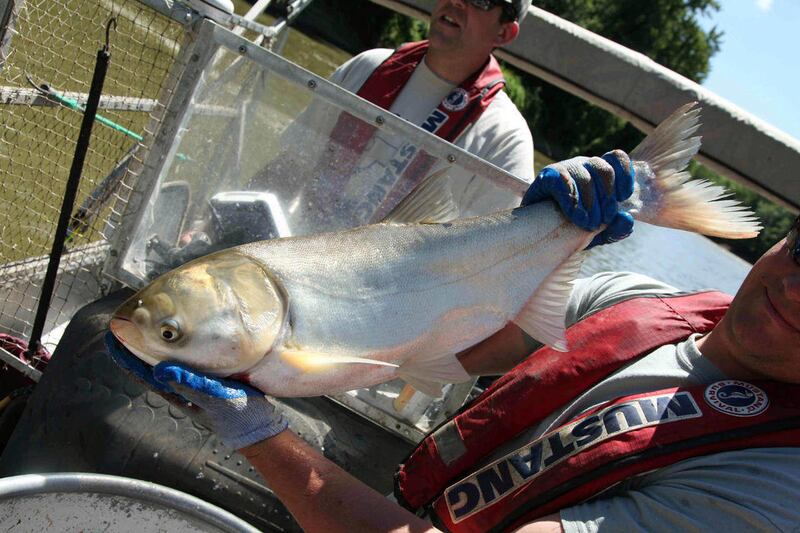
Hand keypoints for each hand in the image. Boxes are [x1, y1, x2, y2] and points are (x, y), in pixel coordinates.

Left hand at [105, 332, 287, 448]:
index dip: (126, 356)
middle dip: (136, 346)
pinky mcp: (211, 379)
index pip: (144, 372)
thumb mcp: (216, 400)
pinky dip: (178, 348)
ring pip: (167, 362)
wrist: (260, 429)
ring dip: (154, 345)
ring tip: (146, 326)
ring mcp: (195, 384)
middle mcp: (182, 387)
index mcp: (178, 393)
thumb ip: (191, 385)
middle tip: (124, 324)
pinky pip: (188, 361)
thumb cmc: (239, 418)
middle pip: (150, 365)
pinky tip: (181, 340)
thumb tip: (159, 370)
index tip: (112, 337)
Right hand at [522, 149, 634, 247]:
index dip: (624, 174)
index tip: (623, 197)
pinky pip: (561, 180)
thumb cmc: (570, 229)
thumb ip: (615, 228)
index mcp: (599, 173)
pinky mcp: (546, 176)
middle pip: (603, 169)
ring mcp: (564, 169)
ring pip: (584, 176)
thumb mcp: (598, 232)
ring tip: (588, 224)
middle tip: (601, 221)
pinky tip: (574, 215)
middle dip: (606, 198)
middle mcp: (583, 166)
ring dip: (590, 202)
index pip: (616, 158)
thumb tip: (627, 219)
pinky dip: (571, 199)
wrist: (537, 234)